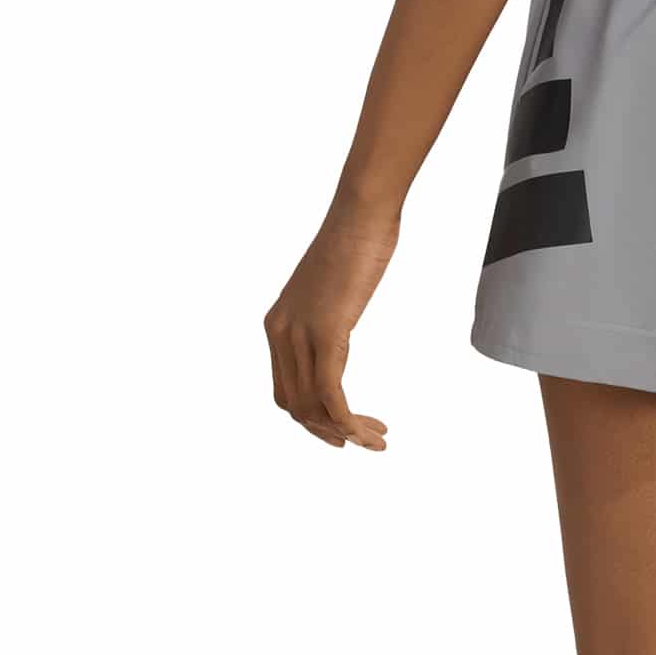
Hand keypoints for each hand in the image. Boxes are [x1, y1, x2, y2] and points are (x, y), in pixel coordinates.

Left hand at [264, 207, 396, 450]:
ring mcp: (300, 332)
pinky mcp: (326, 331)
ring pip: (312, 406)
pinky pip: (330, 393)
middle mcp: (280, 332)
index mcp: (278, 325)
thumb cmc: (356, 242)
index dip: (313, 421)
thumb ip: (325, 318)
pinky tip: (370, 430)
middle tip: (367, 441)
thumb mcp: (332, 291)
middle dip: (330, 432)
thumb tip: (335, 333)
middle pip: (296, 406)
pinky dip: (348, 420)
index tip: (346, 431)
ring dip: (345, 432)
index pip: (285, 392)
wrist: (362, 213)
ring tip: (377, 439)